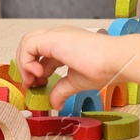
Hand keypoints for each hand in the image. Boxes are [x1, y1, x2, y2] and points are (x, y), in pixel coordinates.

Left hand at [15, 26, 133, 109]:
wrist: (115, 60)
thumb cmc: (104, 68)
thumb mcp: (76, 81)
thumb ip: (62, 90)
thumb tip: (55, 104)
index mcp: (64, 44)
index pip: (40, 53)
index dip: (34, 70)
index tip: (37, 86)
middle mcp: (58, 36)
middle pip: (30, 45)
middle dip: (25, 65)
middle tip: (31, 85)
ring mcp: (55, 35)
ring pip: (27, 42)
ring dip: (24, 63)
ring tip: (33, 80)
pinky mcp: (53, 38)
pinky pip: (28, 45)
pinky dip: (27, 61)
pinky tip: (39, 74)